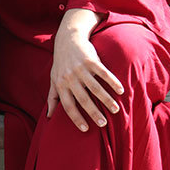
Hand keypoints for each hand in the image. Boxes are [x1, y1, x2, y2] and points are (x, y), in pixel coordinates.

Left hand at [47, 9, 123, 130]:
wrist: (67, 39)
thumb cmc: (61, 63)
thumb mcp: (53, 80)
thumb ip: (52, 98)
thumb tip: (48, 117)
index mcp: (61, 85)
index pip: (68, 105)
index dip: (76, 118)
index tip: (86, 129)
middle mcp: (70, 77)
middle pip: (83, 99)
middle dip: (93, 112)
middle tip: (103, 123)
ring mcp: (80, 68)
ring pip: (95, 87)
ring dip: (106, 99)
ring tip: (115, 109)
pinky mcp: (90, 60)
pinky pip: (103, 73)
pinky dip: (112, 82)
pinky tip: (120, 90)